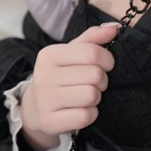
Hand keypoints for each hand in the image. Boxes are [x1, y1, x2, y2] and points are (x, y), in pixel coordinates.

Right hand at [20, 22, 119, 150]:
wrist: (36, 108)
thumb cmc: (60, 76)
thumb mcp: (72, 53)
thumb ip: (93, 38)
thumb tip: (114, 28)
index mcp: (49, 55)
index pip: (92, 52)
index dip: (108, 59)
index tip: (106, 65)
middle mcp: (44, 76)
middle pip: (95, 75)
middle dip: (102, 80)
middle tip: (93, 83)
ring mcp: (45, 100)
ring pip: (91, 96)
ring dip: (96, 97)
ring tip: (86, 96)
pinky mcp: (50, 121)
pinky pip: (85, 116)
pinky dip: (90, 114)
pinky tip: (80, 110)